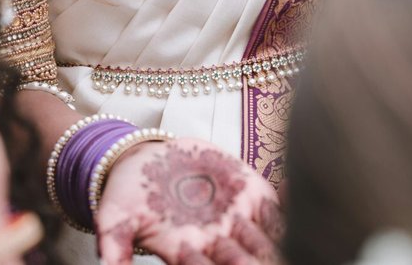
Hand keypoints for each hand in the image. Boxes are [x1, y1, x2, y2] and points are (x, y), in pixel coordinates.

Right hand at [93, 138, 281, 264]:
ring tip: (288, 234)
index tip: (213, 254)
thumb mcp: (114, 218)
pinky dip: (291, 204)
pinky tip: (297, 194)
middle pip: (245, 261)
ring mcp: (237, 216)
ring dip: (278, 241)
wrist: (143, 157)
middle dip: (253, 262)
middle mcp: (218, 241)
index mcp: (188, 254)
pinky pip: (277, 204)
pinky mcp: (248, 190)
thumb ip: (114, 245)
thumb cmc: (127, 193)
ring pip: (268, 237)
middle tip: (257, 261)